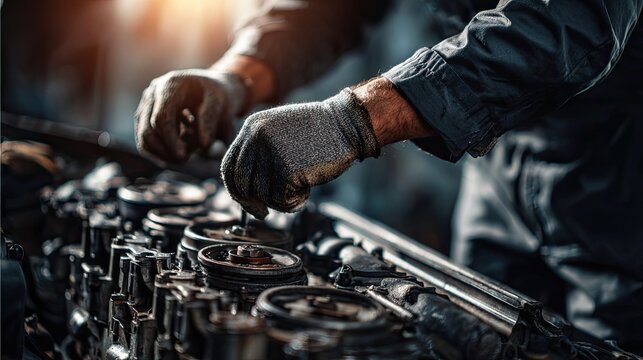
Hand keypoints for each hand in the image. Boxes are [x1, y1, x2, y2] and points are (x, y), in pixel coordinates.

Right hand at [135, 69, 245, 162]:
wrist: (210, 90)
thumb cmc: (217, 98)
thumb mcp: (220, 105)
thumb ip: (210, 122)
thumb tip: (204, 144)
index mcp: (170, 86)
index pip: (161, 119)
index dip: (171, 141)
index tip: (183, 157)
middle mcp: (153, 93)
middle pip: (147, 132)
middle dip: (166, 152)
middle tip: (185, 160)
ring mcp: (145, 105)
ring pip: (143, 140)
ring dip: (163, 154)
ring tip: (185, 152)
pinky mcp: (144, 117)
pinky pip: (145, 142)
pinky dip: (160, 151)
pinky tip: (178, 149)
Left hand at [221, 89, 379, 218]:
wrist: (346, 124)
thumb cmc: (318, 131)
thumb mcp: (278, 131)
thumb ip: (259, 151)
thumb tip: (245, 188)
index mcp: (251, 127)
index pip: (229, 166)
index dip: (236, 189)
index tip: (248, 201)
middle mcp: (256, 138)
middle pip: (241, 184)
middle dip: (251, 203)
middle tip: (264, 212)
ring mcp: (270, 153)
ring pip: (262, 195)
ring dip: (279, 201)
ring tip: (299, 188)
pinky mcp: (287, 169)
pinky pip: (280, 200)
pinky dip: (293, 202)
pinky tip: (306, 189)